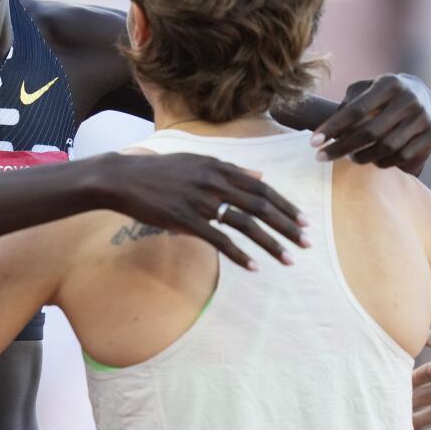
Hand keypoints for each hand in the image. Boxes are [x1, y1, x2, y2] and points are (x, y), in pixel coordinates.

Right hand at [98, 152, 308, 268]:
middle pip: (260, 206)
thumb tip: (260, 176)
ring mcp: (201, 201)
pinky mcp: (186, 219)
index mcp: (219, 167)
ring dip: (271, 244)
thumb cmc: (160, 171)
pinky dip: (240, 255)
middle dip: (287, 226)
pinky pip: (220, 241)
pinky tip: (254, 267)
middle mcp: (214, 182)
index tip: (303, 221)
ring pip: (245, 225)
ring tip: (288, 259)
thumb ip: (230, 169)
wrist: (123, 178)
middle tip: (306, 242)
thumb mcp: (197, 162)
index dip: (285, 205)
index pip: (262, 188)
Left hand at [312, 74, 430, 175]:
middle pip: (370, 132)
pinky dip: (382, 162)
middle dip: (341, 148)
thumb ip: (346, 103)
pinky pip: (402, 157)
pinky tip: (371, 160)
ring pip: (386, 148)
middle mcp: (409, 100)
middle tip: (321, 157)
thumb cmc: (382, 94)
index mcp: (389, 84)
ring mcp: (423, 118)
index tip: (313, 142)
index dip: (333, 127)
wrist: (422, 94)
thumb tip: (328, 129)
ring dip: (362, 157)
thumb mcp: (364, 89)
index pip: (356, 109)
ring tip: (348, 157)